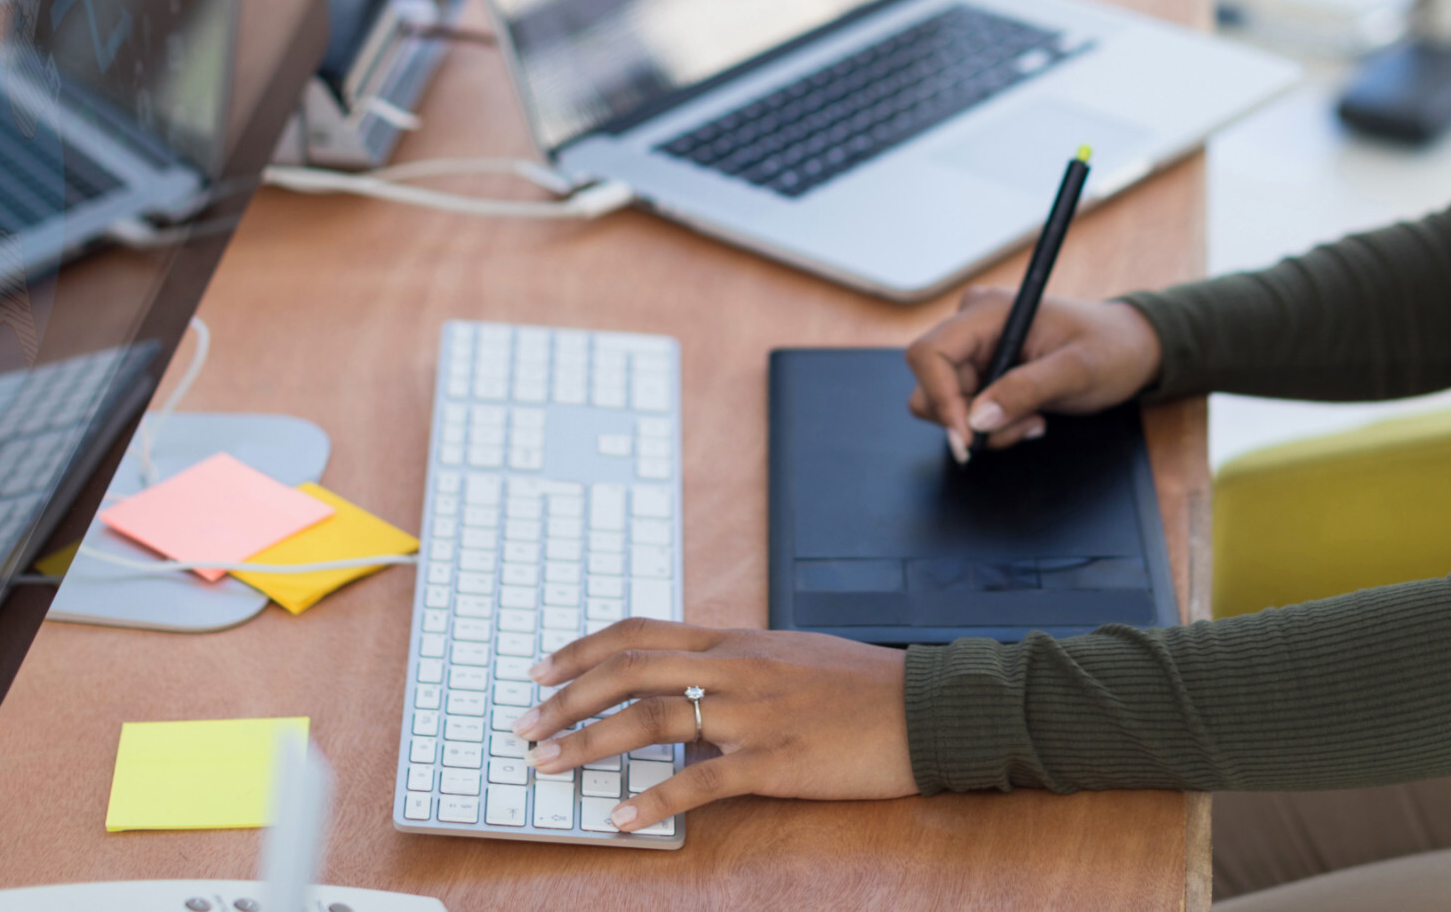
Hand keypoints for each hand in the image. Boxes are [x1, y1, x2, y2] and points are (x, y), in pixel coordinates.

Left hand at [516, 619, 913, 830]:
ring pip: (652, 717)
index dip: (581, 650)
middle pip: (630, 669)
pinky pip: (702, 779)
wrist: (928, 705)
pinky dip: (654, 799)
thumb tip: (691, 674)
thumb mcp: (789, 655)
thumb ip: (735, 663)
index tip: (539, 670)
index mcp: (736, 640)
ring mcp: (754, 713)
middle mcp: (735, 667)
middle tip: (522, 726)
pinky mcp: (777, 760)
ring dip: (589, 743)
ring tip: (547, 765)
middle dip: (565, 698)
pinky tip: (622, 819)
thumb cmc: (862, 685)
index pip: (640, 632)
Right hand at [905, 286, 1161, 461]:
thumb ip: (1027, 390)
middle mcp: (972, 324)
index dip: (940, 398)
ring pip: (944, 402)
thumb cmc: (1110, 348)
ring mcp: (975, 347)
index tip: (968, 437)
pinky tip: (1029, 416)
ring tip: (1033, 420)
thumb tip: (977, 419)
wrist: (1128, 348)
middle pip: (931, 383)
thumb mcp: (1078, 371)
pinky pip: (964, 409)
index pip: (930, 353)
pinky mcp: (981, 369)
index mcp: (989, 310)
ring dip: (984, 426)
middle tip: (1022, 426)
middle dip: (969, 419)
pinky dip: (991, 424)